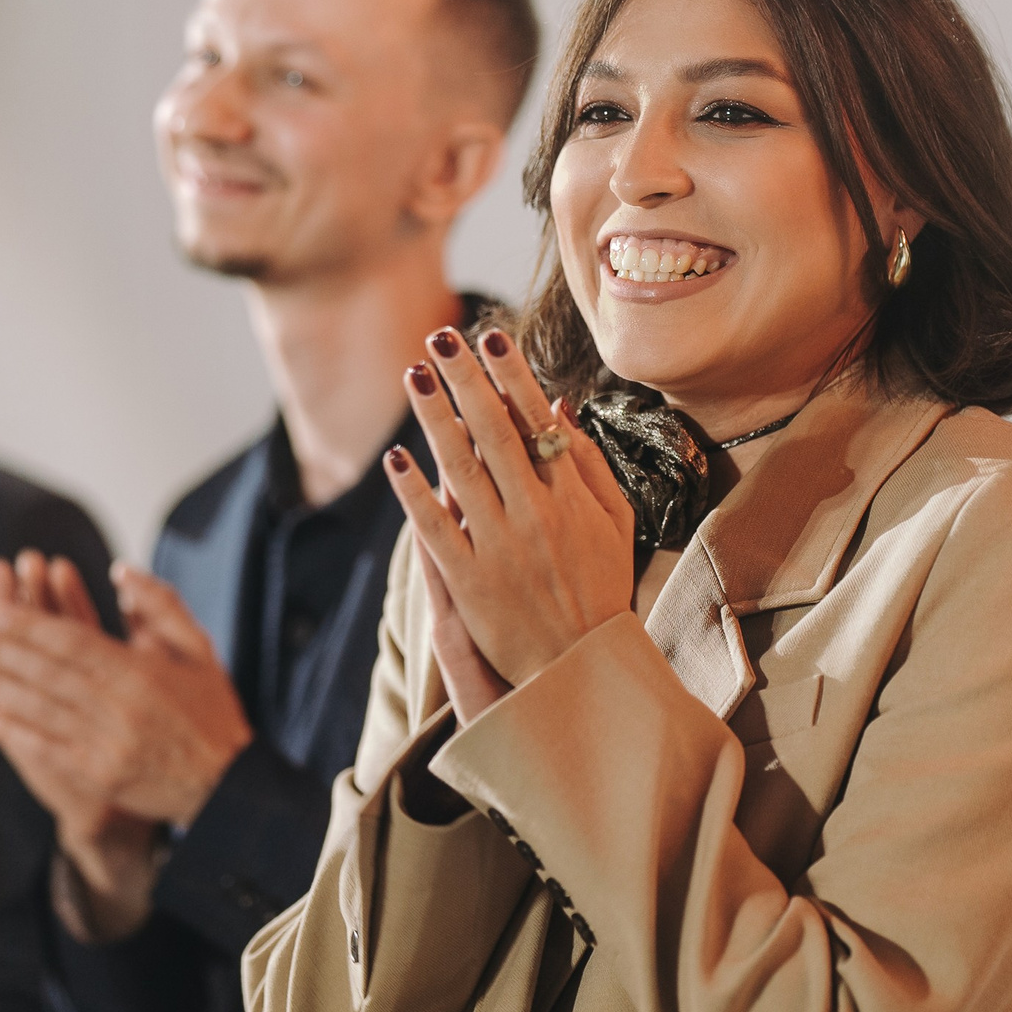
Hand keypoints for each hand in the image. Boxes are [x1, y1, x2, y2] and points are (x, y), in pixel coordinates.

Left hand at [0, 551, 251, 941]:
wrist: (227, 787)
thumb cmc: (210, 710)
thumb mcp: (197, 649)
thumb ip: (159, 605)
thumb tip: (118, 570)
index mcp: (141, 673)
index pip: (70, 642)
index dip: (26, 627)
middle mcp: (118, 709)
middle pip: (43, 673)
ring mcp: (105, 745)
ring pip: (36, 708)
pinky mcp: (97, 776)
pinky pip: (43, 747)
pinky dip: (8, 728)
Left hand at [382, 325, 635, 721]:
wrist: (582, 671)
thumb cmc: (602, 591)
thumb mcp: (615, 523)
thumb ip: (588, 464)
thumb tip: (560, 404)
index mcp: (570, 498)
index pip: (536, 423)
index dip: (511, 377)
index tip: (490, 339)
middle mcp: (534, 515)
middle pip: (493, 434)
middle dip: (464, 380)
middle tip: (440, 339)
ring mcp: (499, 548)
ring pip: (459, 470)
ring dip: (434, 419)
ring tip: (413, 376)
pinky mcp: (468, 583)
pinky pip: (434, 529)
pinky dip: (413, 493)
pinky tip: (396, 458)